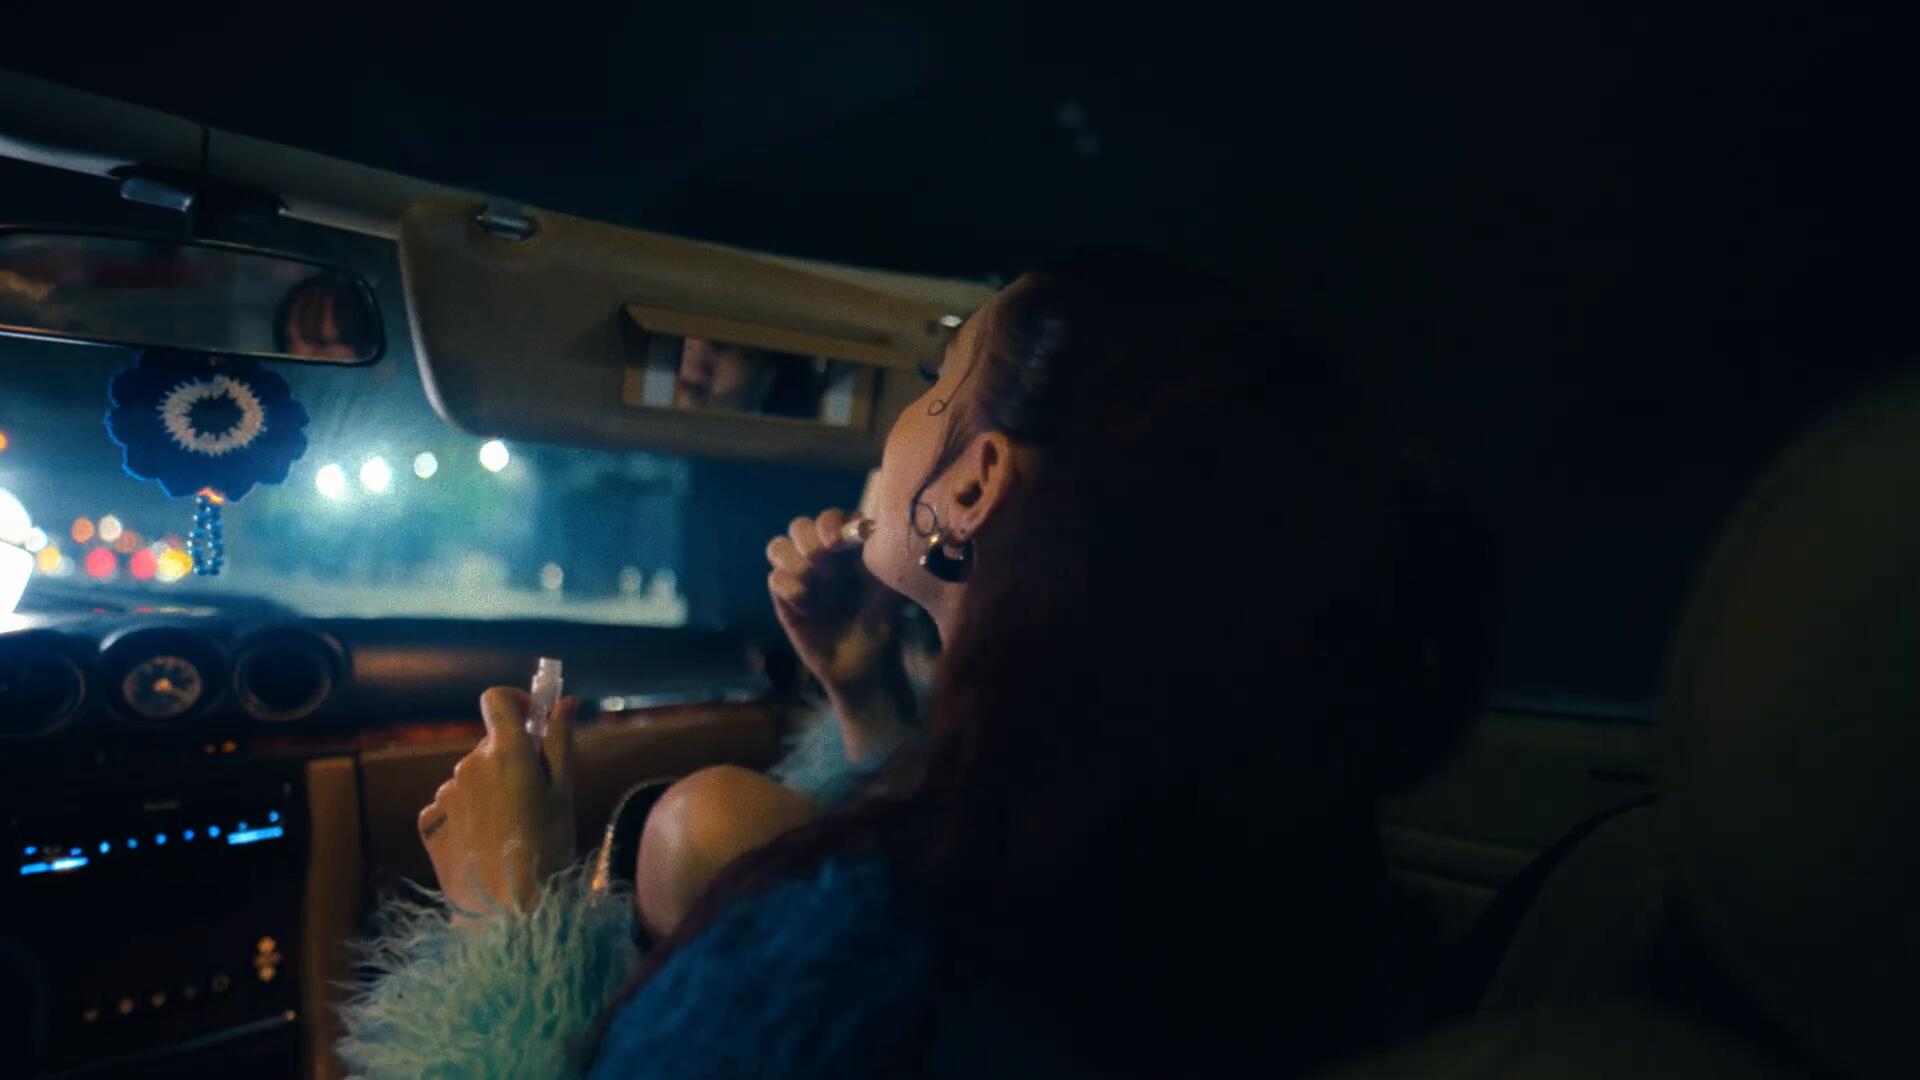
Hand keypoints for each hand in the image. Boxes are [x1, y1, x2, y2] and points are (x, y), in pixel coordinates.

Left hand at [418, 688, 576, 919]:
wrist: (507, 912)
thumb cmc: (547, 849)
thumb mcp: (565, 792)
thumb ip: (561, 741)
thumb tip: (564, 703)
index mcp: (507, 753)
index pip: (496, 700)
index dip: (515, 703)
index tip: (531, 720)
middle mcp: (469, 765)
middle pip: (489, 746)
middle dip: (509, 761)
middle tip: (532, 799)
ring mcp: (446, 794)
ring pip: (470, 777)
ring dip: (488, 791)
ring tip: (510, 830)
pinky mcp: (430, 822)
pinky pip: (450, 804)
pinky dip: (467, 815)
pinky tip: (485, 842)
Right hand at [767, 508, 902, 693]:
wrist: (865, 668)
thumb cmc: (881, 626)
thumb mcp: (890, 592)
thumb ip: (882, 562)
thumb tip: (877, 534)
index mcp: (847, 549)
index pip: (832, 518)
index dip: (830, 522)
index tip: (838, 541)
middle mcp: (821, 558)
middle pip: (799, 526)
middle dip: (808, 537)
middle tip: (823, 556)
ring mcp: (801, 578)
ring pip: (778, 546)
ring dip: (793, 558)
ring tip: (813, 580)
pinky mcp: (786, 601)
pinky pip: (775, 579)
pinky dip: (789, 588)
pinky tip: (808, 608)